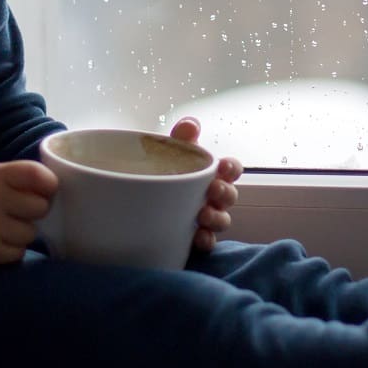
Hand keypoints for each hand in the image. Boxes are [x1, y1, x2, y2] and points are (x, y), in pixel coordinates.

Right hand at [0, 160, 57, 264]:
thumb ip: (18, 177)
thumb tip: (54, 189)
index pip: (37, 174)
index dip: (48, 184)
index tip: (44, 190)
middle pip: (40, 207)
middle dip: (34, 211)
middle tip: (18, 211)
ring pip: (30, 233)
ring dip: (22, 232)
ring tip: (3, 227)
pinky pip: (18, 253)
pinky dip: (12, 249)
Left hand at [169, 117, 242, 251]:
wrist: (136, 206)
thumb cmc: (164, 175)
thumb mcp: (171, 153)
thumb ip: (182, 138)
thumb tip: (190, 124)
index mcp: (210, 175)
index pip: (231, 170)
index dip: (232, 168)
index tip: (223, 167)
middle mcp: (212, 197)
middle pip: (230, 196)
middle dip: (225, 193)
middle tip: (212, 189)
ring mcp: (205, 219)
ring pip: (222, 221)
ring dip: (217, 218)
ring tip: (203, 215)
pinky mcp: (194, 239)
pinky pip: (208, 243)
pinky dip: (206, 240)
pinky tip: (197, 238)